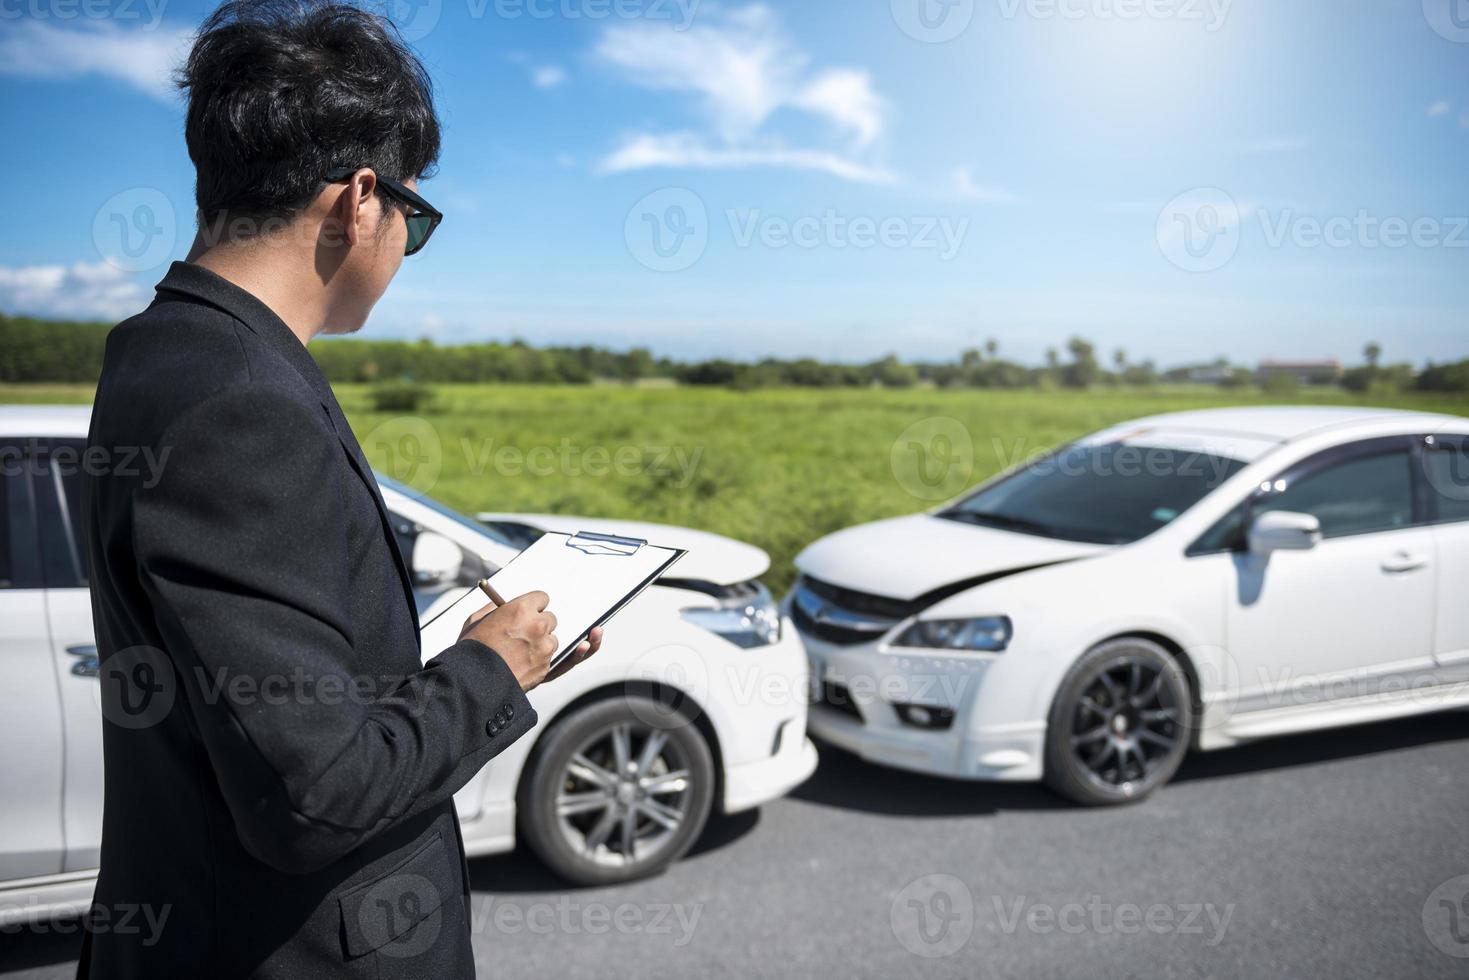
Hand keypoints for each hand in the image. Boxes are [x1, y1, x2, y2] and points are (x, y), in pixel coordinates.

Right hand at [458, 593, 601, 691]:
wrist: (473, 684)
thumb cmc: (471, 651)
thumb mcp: (476, 621)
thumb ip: (494, 609)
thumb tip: (502, 604)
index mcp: (521, 608)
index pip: (542, 598)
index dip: (534, 607)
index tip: (529, 611)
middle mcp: (538, 625)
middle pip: (550, 619)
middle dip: (540, 625)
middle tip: (523, 633)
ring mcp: (545, 647)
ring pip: (552, 640)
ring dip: (541, 644)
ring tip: (518, 652)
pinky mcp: (547, 667)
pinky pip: (550, 658)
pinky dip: (540, 661)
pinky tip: (522, 663)